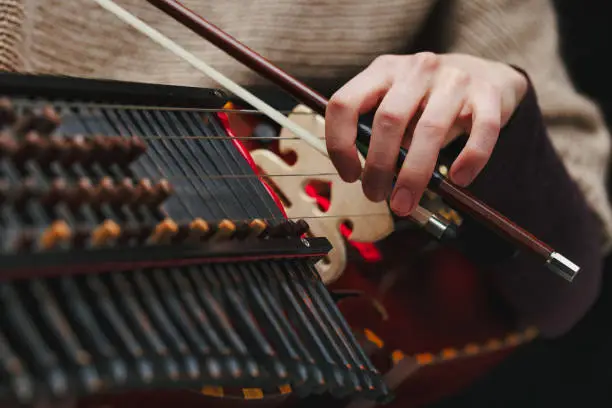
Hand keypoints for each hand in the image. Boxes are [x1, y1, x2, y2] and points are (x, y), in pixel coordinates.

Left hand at [324, 52, 527, 215]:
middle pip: (388, 120)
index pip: (345, 103)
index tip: (349, 174)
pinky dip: (469, 159)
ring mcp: (454, 78)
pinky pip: (481, 130)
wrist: (487, 75)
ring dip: (413, 175)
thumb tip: (371, 175)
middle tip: (376, 196)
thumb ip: (380, 133)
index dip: (340, 144)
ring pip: (429, 130)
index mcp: (383, 70)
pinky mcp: (488, 93)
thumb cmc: (431, 100)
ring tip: (405, 203)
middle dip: (378, 167)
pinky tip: (458, 179)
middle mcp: (417, 68)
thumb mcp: (398, 106)